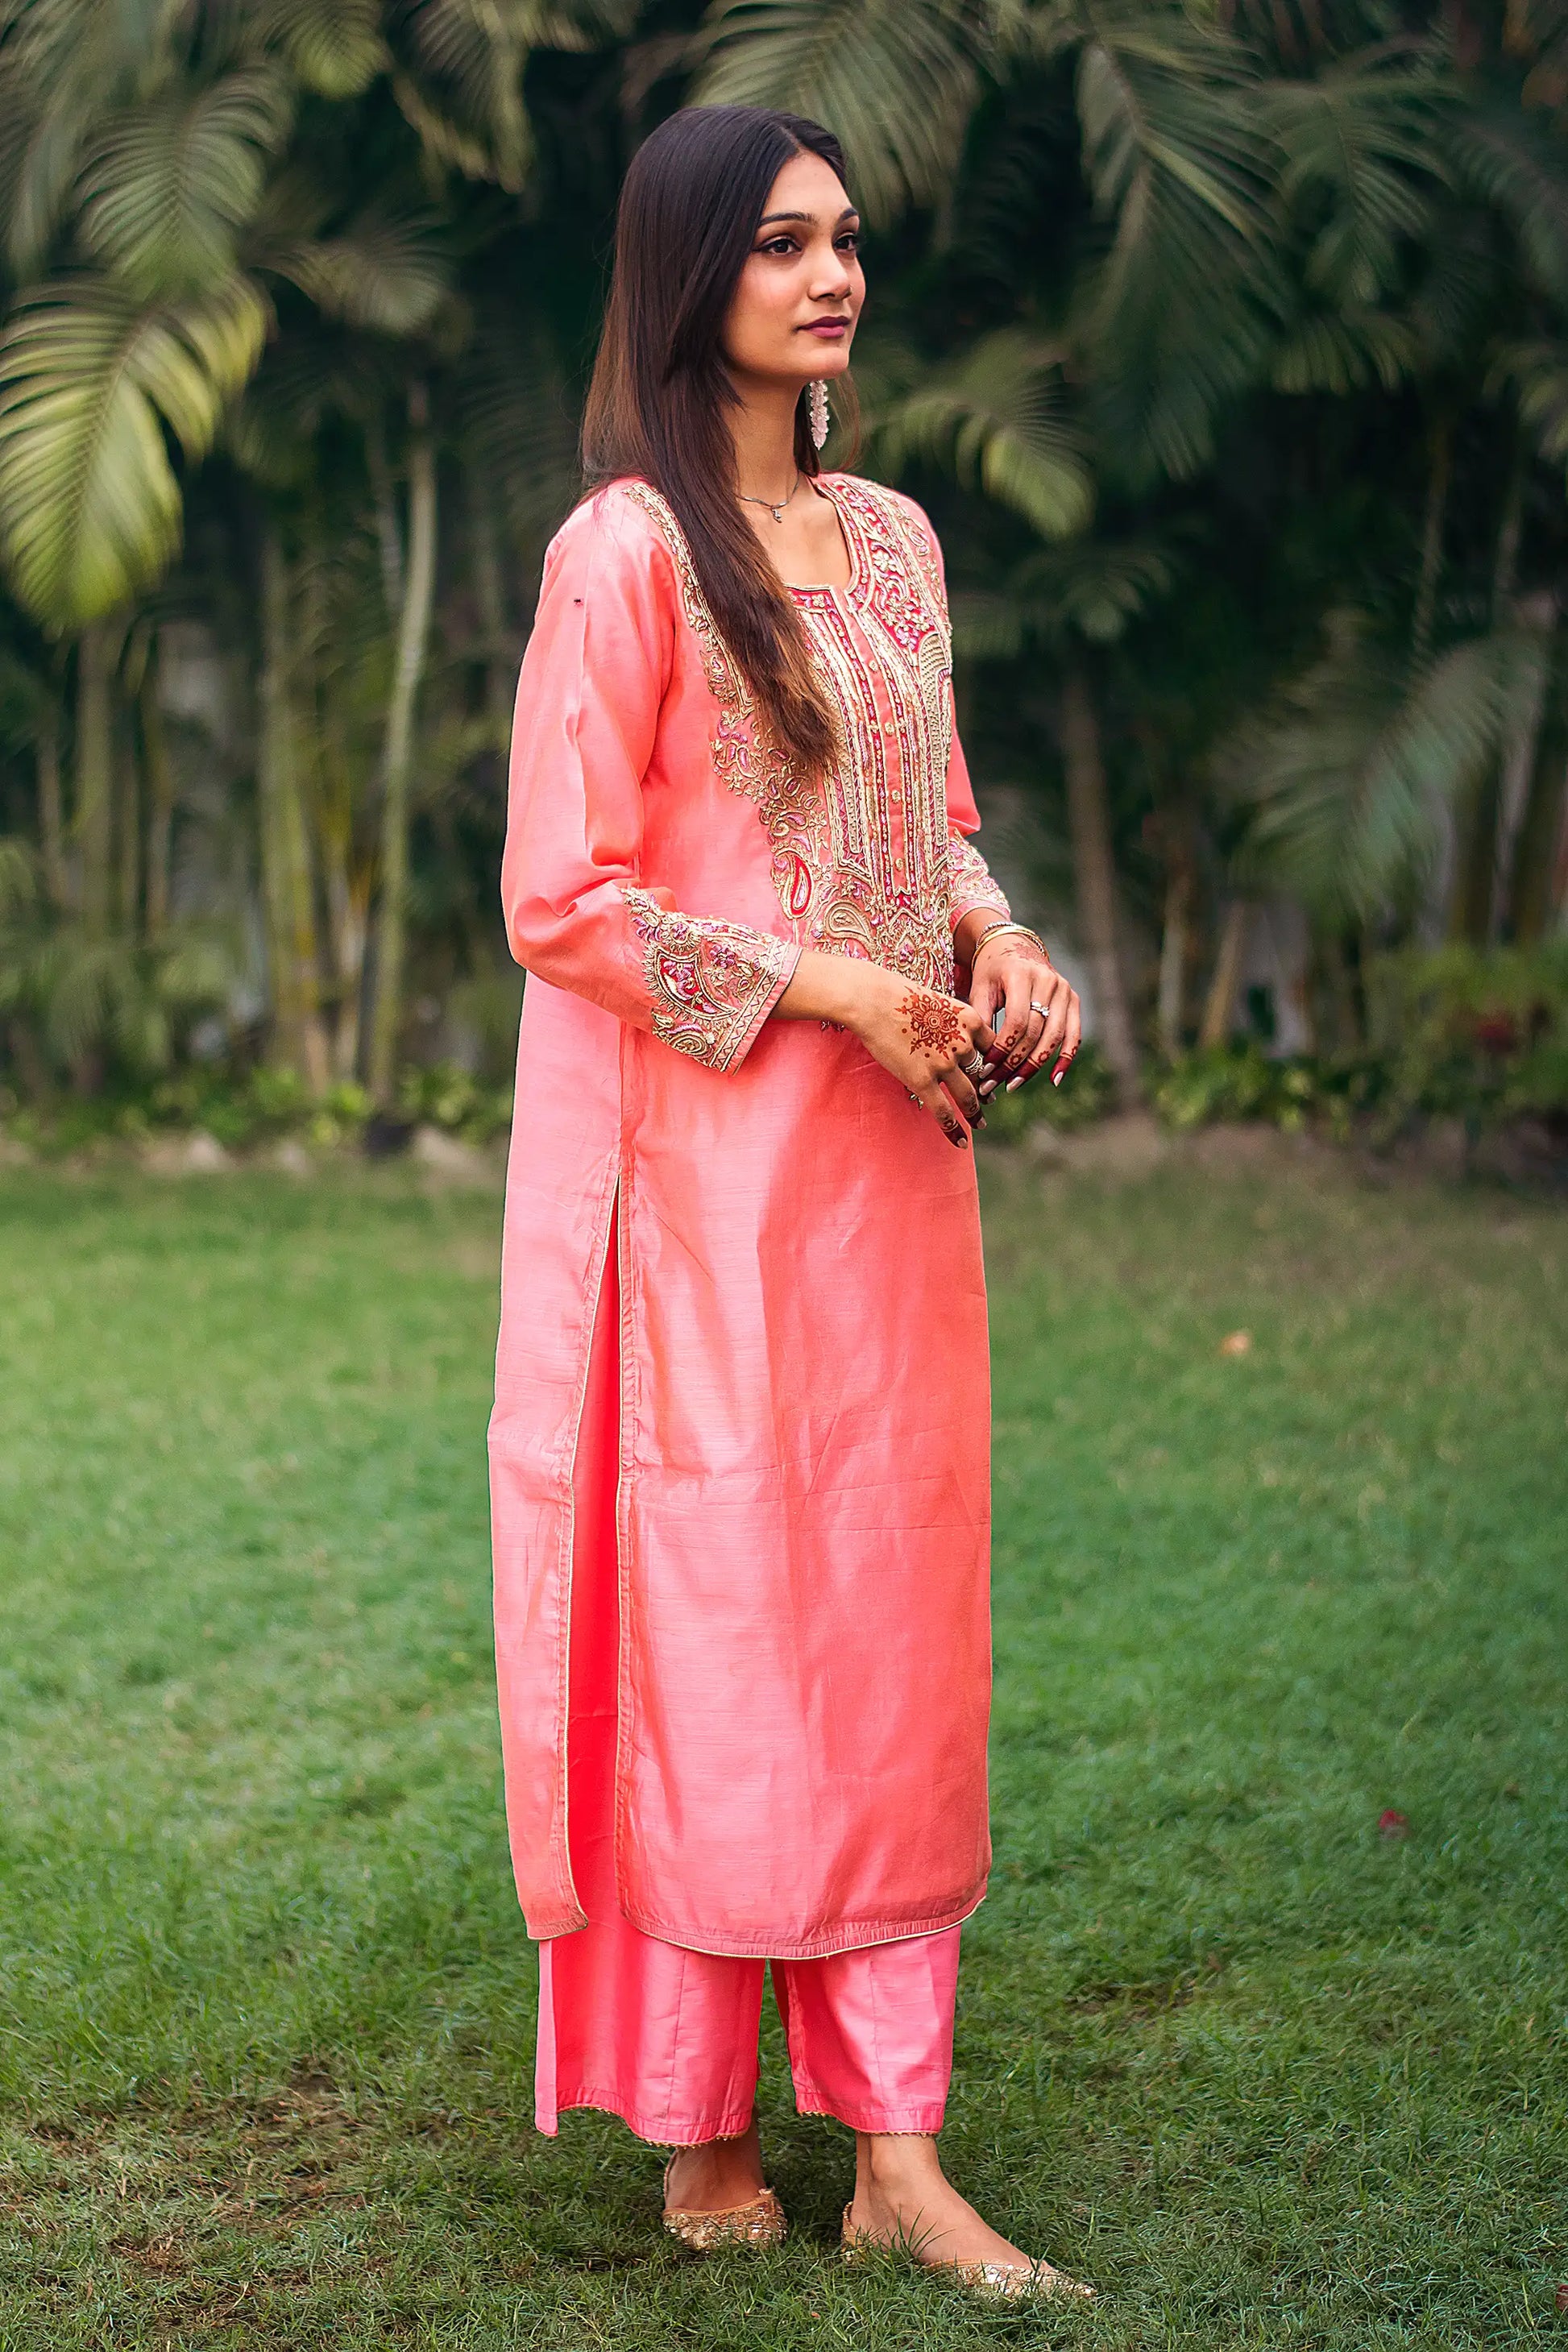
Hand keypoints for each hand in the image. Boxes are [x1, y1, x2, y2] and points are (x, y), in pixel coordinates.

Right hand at [776, 952, 992, 1146]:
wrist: (873, 999)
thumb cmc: (899, 995)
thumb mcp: (938, 1001)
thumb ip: (950, 1020)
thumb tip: (949, 1032)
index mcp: (970, 1020)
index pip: (992, 1047)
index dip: (994, 1062)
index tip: (995, 1072)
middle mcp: (963, 1043)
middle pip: (982, 1073)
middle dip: (986, 1089)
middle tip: (989, 1101)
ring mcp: (944, 1063)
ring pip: (968, 1095)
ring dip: (975, 1112)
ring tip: (980, 1123)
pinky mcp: (922, 1079)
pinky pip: (944, 1111)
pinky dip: (954, 1129)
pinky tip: (961, 1142)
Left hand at [966, 934, 1079, 1092]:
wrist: (1013, 946)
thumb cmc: (991, 971)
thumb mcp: (980, 988)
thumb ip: (979, 1018)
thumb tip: (976, 1057)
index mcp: (1022, 975)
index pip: (1017, 1021)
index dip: (1002, 1049)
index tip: (985, 1070)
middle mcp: (1048, 981)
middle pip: (1035, 1032)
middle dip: (1013, 1062)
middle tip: (993, 1084)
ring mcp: (1064, 990)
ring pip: (1054, 1037)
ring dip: (1034, 1066)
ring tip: (1013, 1084)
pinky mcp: (1073, 1000)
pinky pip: (1074, 1035)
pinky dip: (1065, 1058)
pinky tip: (1054, 1079)